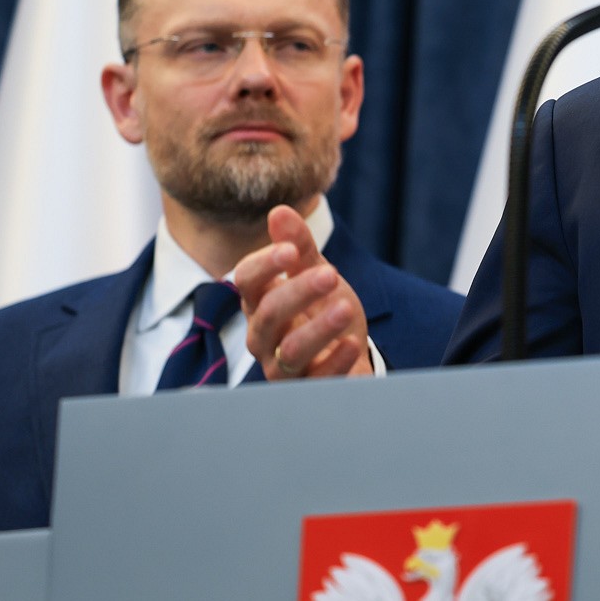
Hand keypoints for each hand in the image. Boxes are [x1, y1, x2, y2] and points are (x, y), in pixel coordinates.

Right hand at [232, 205, 372, 379]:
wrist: (350, 354)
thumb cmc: (324, 311)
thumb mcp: (317, 274)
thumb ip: (300, 247)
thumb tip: (279, 212)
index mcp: (260, 301)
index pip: (246, 281)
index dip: (265, 265)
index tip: (289, 251)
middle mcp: (264, 336)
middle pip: (268, 314)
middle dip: (298, 292)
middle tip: (330, 274)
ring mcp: (283, 366)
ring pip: (290, 351)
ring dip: (319, 329)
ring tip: (346, 307)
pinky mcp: (309, 389)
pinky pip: (317, 379)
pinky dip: (336, 361)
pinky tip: (353, 343)